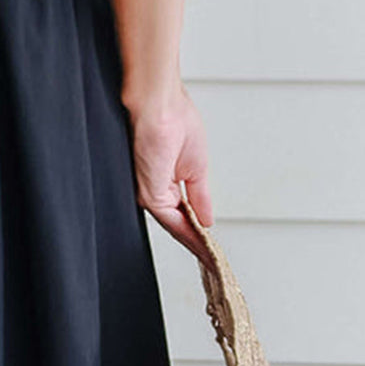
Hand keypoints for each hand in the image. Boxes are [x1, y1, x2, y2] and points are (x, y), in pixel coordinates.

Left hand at [127, 85, 213, 262]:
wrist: (159, 101)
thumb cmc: (174, 117)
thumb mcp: (196, 166)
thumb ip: (200, 196)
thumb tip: (207, 219)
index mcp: (165, 180)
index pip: (182, 214)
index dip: (197, 232)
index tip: (210, 248)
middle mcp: (155, 190)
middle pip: (178, 225)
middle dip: (196, 245)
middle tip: (213, 264)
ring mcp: (151, 193)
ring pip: (175, 228)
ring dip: (195, 245)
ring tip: (212, 261)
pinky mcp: (150, 193)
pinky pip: (172, 221)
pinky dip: (189, 235)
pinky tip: (204, 246)